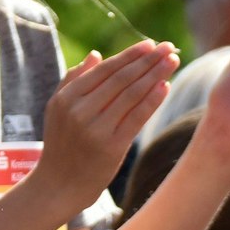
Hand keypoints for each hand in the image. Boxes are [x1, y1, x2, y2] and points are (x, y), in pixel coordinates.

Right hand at [29, 40, 178, 209]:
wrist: (58, 185)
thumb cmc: (61, 144)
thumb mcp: (57, 110)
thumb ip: (73, 80)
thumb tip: (96, 55)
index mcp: (65, 99)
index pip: (104, 70)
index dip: (129, 55)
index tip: (150, 44)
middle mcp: (79, 111)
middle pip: (121, 79)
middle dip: (148, 61)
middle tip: (168, 47)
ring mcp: (95, 129)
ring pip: (131, 95)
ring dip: (156, 75)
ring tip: (173, 61)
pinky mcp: (110, 146)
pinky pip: (136, 117)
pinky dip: (152, 100)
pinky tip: (166, 86)